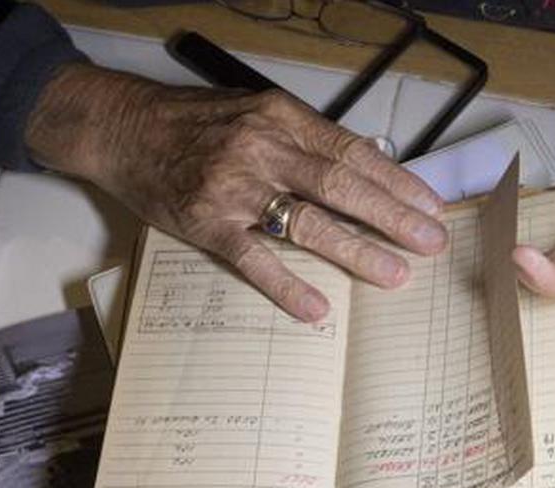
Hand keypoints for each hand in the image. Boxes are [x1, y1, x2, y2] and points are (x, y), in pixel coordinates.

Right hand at [24, 63, 446, 321]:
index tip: (430, 205)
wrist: (124, 129)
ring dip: (356, 251)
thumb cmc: (197, 122)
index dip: (395, 180)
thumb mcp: (255, 112)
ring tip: (395, 275)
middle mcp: (262, 149)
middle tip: (431, 243)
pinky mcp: (205, 222)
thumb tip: (366, 161)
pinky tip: (316, 308)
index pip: (351, 151)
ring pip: (306, 222)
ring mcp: (233, 187)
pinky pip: (252, 259)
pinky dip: (286, 284)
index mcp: (280, 118)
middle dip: (392, 217)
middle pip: (340, 185)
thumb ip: (306, 137)